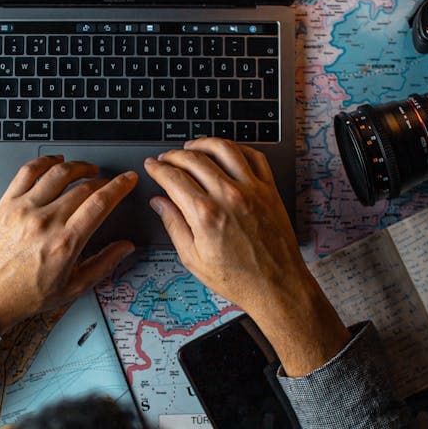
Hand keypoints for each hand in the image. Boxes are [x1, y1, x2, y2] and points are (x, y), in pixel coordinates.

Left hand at [0, 155, 136, 333]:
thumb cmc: (27, 294)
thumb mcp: (73, 287)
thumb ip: (104, 264)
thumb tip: (126, 247)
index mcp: (65, 243)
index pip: (100, 203)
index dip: (119, 187)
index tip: (128, 180)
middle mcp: (45, 222)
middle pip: (83, 187)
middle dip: (102, 181)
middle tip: (108, 183)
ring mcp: (24, 209)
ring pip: (58, 173)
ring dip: (78, 166)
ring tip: (87, 169)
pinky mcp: (6, 204)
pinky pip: (27, 172)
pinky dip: (45, 161)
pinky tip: (55, 162)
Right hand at [144, 138, 348, 375]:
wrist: (276, 285)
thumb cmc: (237, 278)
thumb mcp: (193, 258)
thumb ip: (173, 225)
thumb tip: (159, 203)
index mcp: (205, 214)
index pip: (173, 178)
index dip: (157, 168)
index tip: (152, 165)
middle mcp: (228, 196)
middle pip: (194, 159)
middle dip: (174, 155)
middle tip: (166, 158)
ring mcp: (252, 190)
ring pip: (224, 149)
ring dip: (203, 143)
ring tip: (192, 148)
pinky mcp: (269, 190)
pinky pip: (254, 156)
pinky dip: (237, 148)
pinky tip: (227, 152)